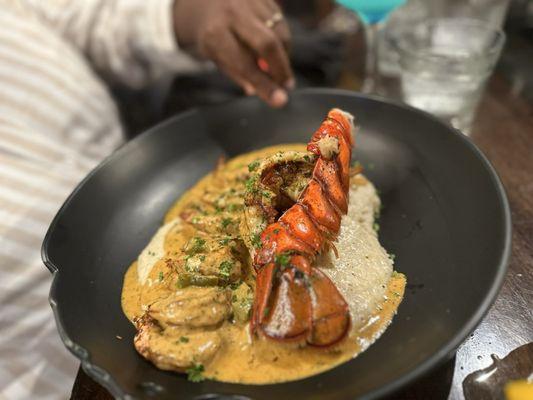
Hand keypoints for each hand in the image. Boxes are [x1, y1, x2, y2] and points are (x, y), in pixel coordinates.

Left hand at [173, 0, 293, 107]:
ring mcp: (250, 1)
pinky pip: (282, 22)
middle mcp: (233, 13)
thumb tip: (261, 91)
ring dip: (284, 55)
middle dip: (281, 68)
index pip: (244, 65)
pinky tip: (276, 49)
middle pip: (268, 43)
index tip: (280, 100)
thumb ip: (237, 73)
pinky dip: (282, 41)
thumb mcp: (215, 56)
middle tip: (286, 85)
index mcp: (215, 34)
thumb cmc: (212, 34)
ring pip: (279, 33)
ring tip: (278, 68)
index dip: (264, 85)